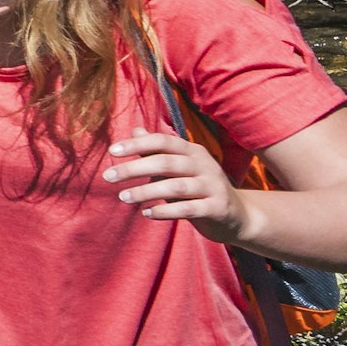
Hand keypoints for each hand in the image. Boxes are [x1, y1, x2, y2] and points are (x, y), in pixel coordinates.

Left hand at [104, 130, 240, 238]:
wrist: (238, 216)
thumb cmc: (200, 189)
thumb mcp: (180, 168)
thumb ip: (157, 152)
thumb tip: (136, 129)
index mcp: (193, 152)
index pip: (163, 141)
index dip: (138, 144)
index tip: (112, 151)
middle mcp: (205, 165)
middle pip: (166, 162)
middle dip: (134, 169)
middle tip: (108, 177)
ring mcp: (213, 186)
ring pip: (176, 187)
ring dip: (146, 191)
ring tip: (123, 197)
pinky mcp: (217, 208)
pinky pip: (188, 209)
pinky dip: (165, 211)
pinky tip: (146, 213)